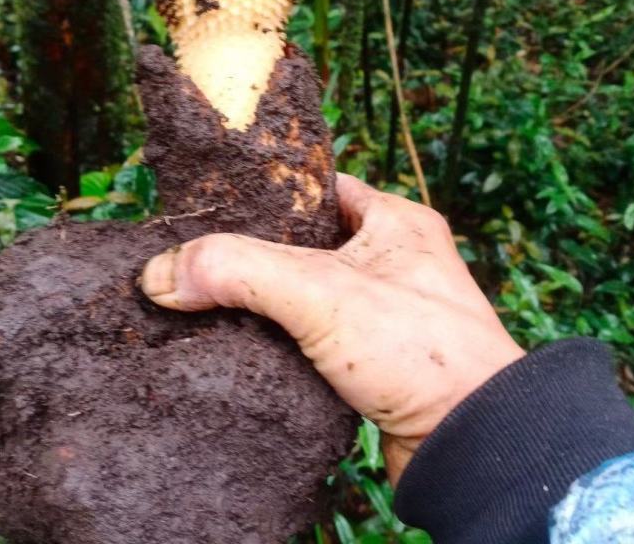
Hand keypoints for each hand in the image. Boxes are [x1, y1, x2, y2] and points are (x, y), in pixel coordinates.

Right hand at [139, 173, 524, 483]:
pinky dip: (286, 341)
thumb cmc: (419, 349)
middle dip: (260, 255)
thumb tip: (160, 273)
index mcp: (395, 221)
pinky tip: (247, 348)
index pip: (319, 189)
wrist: (473, 446)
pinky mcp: (377, 358)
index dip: (269, 196)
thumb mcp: (320, 292)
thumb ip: (238, 271)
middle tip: (206, 261)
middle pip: (308, 244)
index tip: (218, 207)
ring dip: (270, 302)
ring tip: (214, 304)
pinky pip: (318, 336)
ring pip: (311, 293)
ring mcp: (389, 311)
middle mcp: (396, 259)